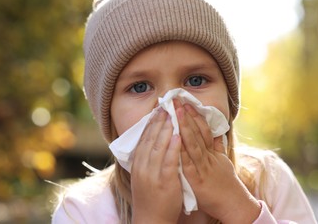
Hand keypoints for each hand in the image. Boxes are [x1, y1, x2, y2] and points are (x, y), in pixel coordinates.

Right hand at [131, 109, 181, 223]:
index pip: (143, 138)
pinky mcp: (164, 181)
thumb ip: (146, 159)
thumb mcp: (143, 175)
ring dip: (166, 129)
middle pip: (150, 138)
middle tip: (166, 105)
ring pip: (158, 146)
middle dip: (158, 121)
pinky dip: (173, 147)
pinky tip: (179, 136)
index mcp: (138, 163)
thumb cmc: (150, 196)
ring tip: (173, 114)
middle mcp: (142, 166)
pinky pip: (169, 161)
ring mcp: (152, 173)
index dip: (151, 122)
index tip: (157, 109)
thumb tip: (151, 142)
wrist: (150, 219)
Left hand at [175, 100, 260, 222]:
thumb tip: (218, 130)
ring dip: (185, 127)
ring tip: (177, 113)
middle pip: (197, 132)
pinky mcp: (197, 179)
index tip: (186, 102)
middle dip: (187, 116)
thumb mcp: (223, 160)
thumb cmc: (226, 182)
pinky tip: (174, 140)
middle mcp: (208, 156)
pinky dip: (182, 152)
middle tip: (178, 100)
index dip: (195, 115)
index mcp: (212, 151)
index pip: (203, 129)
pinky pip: (188, 163)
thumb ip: (219, 145)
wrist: (233, 203)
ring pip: (194, 144)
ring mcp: (203, 167)